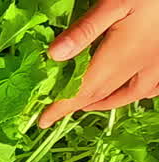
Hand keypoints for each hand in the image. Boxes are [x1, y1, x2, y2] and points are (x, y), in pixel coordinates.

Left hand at [39, 0, 158, 127]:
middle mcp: (143, 67)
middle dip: (78, 105)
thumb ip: (85, 30)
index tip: (43, 120)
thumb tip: (53, 56)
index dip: (61, 108)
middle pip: (103, 94)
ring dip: (105, 102)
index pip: (83, 91)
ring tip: (87, 103)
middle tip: (58, 110)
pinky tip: (132, 89)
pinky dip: (137, 93)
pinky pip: (154, 87)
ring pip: (130, 94)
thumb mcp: (114, 2)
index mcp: (123, 57)